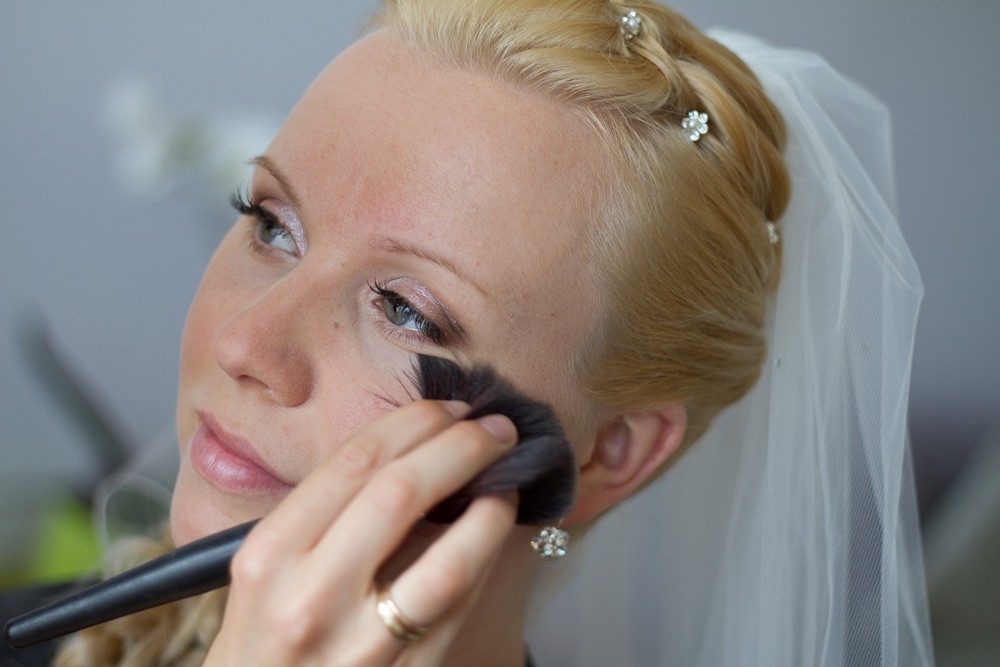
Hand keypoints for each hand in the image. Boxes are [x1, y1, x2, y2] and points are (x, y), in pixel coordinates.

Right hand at [203, 400, 518, 665]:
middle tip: (495, 427)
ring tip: (509, 470)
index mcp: (269, 555)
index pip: (352, 462)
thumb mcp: (268, 572)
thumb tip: (410, 449)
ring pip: (444, 557)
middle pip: (398, 491)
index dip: (412, 422)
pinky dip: (487, 552)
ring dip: (488, 502)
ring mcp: (358, 642)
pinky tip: (498, 522)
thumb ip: (324, 515)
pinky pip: (458, 604)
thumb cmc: (265, 642)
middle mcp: (308, 597)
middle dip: (459, 445)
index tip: (448, 409)